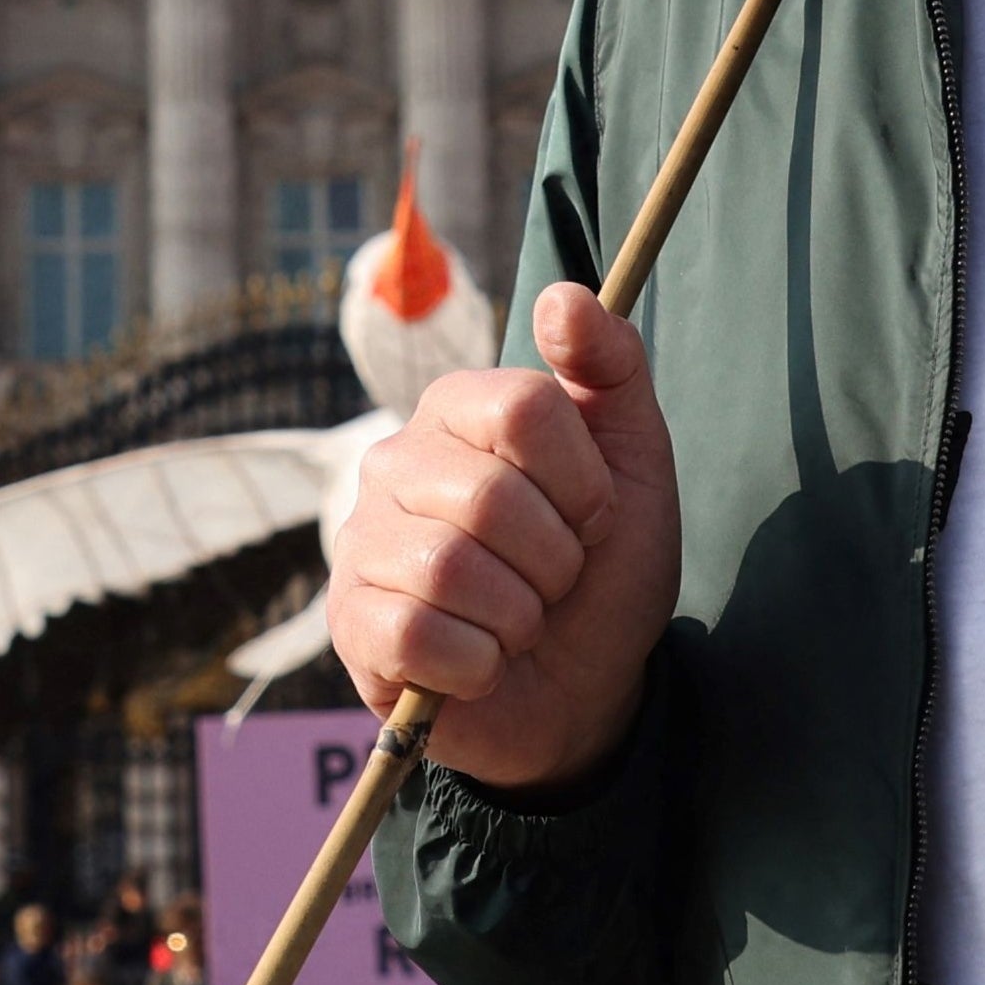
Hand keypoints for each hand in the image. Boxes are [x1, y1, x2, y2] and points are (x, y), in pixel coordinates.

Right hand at [326, 291, 678, 796]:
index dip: (582, 480)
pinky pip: (417, 635)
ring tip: (520, 622)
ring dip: (519, 614)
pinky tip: (483, 663)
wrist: (585, 689)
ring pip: (450, 568)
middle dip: (554, 559)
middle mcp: (395, 461)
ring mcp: (362, 542)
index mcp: (457, 408)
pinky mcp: (351, 624)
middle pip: (490, 496)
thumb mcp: (634, 461)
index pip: (523, 406)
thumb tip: (561, 295)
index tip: (592, 516)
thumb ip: (610, 364)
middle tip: (554, 581)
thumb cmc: (603, 569)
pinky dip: (479, 664)